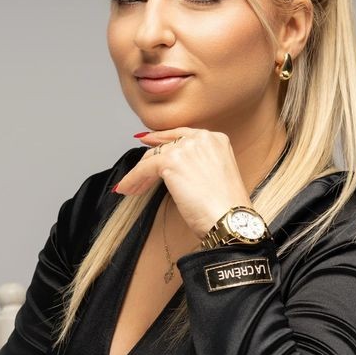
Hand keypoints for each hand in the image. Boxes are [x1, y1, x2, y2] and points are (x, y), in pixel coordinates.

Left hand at [114, 128, 252, 239]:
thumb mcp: (216, 176)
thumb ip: (198, 164)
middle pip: (165, 146)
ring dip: (139, 175)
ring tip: (132, 188)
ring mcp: (185, 148)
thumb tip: (173, 169)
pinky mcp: (170, 162)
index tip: (148, 140)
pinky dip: (132, 179)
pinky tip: (126, 189)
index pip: (182, 135)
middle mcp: (201, 138)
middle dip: (149, 162)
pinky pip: (143, 169)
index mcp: (216, 139)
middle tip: (137, 174)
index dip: (162, 139)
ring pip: (152, 158)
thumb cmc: (227, 207)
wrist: (229, 219)